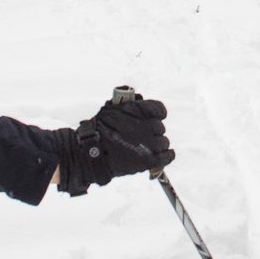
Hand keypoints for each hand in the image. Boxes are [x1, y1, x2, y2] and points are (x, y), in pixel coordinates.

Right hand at [55, 94, 174, 195]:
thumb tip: (140, 98)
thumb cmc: (98, 130)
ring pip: (163, 142)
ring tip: (147, 148)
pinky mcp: (150, 160)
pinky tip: (166, 155)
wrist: (92, 153)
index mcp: (139, 110)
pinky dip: (168, 156)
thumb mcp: (110, 108)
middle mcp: (147, 125)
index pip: (159, 109)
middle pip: (160, 127)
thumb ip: (127, 102)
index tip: (154, 118)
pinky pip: (167, 156)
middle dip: (153, 131)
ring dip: (157, 144)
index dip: (157, 114)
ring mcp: (150, 143)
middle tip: (143, 136)